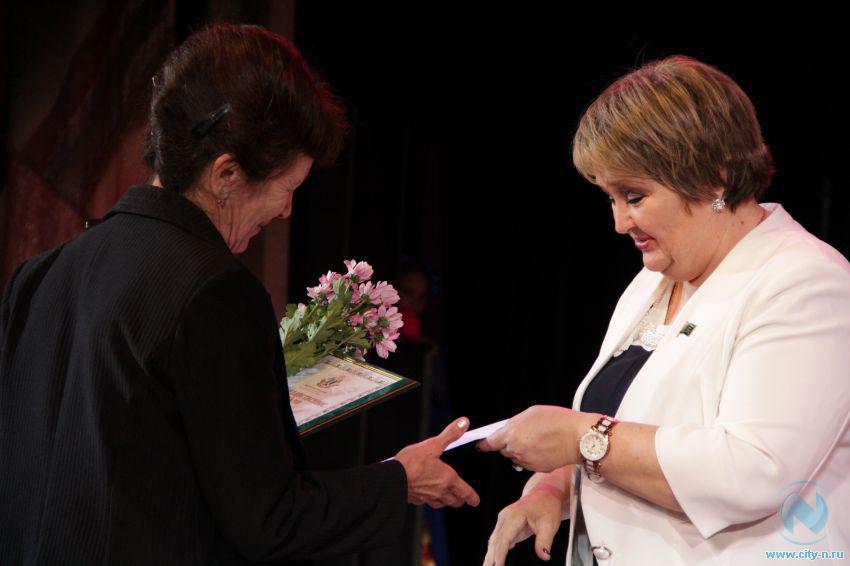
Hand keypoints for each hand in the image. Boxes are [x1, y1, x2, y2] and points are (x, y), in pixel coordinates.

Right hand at [394, 417, 480, 507]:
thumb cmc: (411, 463)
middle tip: (462, 498)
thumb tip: (463, 423)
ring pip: (442, 504)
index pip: (465, 492)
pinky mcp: (416, 499)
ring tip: (447, 498)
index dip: (472, 498)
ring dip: (446, 501)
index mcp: (447, 478)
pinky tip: (426, 494)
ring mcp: (427, 497)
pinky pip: (427, 503)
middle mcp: (440, 491)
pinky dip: (430, 500)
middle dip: (460, 499)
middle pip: (455, 501)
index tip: (475, 501)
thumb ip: (450, 434)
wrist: (391, 479)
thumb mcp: (433, 444)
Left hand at [477, 406, 599, 472]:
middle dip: (509, 444)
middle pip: (504, 450)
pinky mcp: (537, 469)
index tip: (480, 445)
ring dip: (521, 451)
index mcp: (512, 434)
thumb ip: (515, 423)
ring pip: (516, 457)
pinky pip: (528, 464)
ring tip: (537, 440)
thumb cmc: (558, 421)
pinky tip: (543, 449)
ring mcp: (526, 461)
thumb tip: (507, 429)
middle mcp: (516, 450)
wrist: (578, 438)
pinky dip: (532, 458)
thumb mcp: (531, 412)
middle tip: (524, 435)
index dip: (484, 444)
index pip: (490, 443)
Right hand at [483, 484, 565, 564]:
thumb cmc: (547, 507)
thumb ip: (545, 541)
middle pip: (495, 541)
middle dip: (491, 558)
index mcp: (514, 515)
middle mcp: (504, 518)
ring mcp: (503, 521)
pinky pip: (497, 541)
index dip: (500, 554)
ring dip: (490, 557)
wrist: (544, 493)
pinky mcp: (505, 526)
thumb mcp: (550, 524)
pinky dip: (494, 553)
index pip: (504, 538)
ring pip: (494, 542)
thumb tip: (544, 556)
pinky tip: (491, 563)